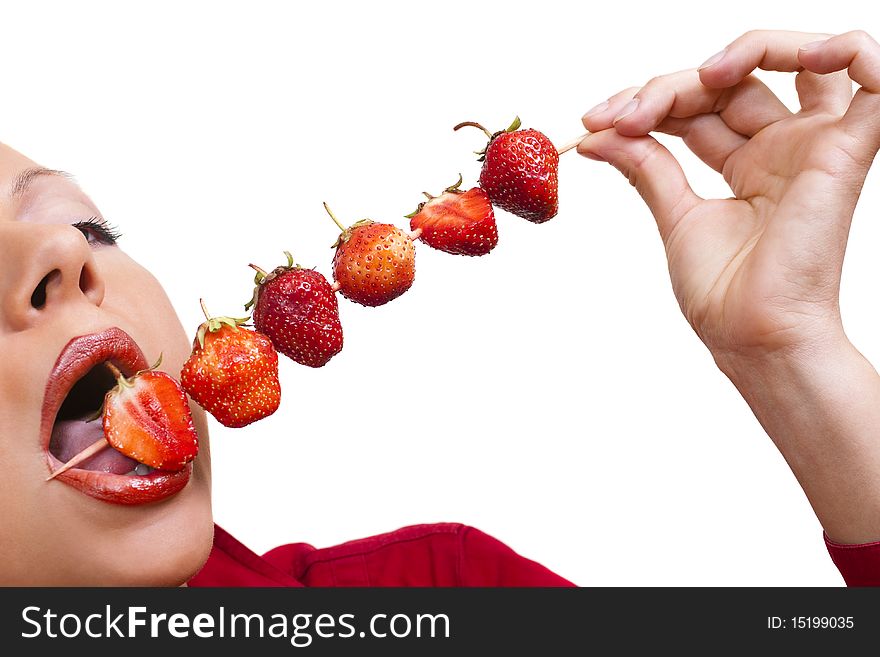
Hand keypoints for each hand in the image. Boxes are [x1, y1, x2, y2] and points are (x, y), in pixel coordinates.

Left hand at [579, 30, 879, 365]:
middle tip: (619, 116)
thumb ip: (647, 166)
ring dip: (741, 53)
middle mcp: (783, 149)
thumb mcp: (676, 216)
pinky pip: (875, 76)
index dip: (650, 102)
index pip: (701, 105)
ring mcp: (815, 146)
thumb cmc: (725, 295)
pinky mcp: (847, 150)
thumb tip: (599, 134)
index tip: (596, 124)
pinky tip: (784, 59)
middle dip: (669, 87)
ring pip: (791, 62)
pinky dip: (845, 49)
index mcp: (749, 165)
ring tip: (697, 80)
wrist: (751, 337)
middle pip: (732, 82)